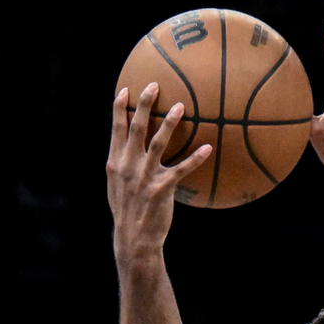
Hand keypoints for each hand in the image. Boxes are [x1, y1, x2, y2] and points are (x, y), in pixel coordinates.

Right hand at [107, 83, 213, 267]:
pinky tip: (208, 148)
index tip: (125, 90)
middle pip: (136, 129)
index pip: (117, 130)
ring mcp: (144, 177)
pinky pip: (181, 169)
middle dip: (144, 104)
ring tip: (181, 106)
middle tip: (154, 85)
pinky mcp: (162, 188)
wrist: (133, 238)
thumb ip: (122, 165)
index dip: (120, 109)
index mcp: (116, 163)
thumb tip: (128, 149)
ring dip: (170, 123)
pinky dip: (195, 158)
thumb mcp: (117, 186)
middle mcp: (128, 166)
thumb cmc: (128, 211)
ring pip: (158, 143)